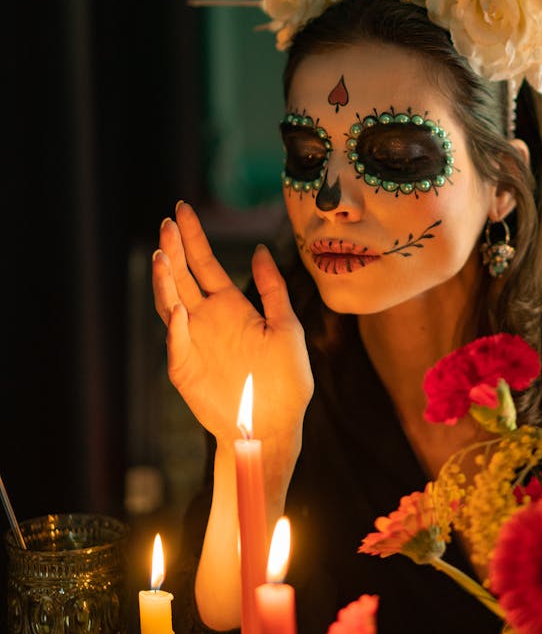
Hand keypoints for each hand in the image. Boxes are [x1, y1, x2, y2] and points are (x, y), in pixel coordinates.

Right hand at [152, 201, 312, 450]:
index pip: (205, 263)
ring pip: (171, 303)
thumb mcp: (287, 326)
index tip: (182, 208)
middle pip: (183, 276)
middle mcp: (207, 319)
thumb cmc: (286, 380)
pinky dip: (175, 326)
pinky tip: (179, 306)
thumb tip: (260, 250)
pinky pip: (176, 343)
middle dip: (174, 249)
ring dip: (165, 280)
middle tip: (167, 222)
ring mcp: (192, 342)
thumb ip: (271, 289)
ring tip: (162, 255)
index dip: (193, 237)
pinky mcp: (185, 369)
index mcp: (230, 305)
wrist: (275, 425)